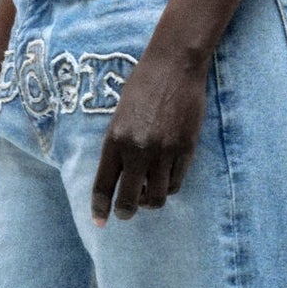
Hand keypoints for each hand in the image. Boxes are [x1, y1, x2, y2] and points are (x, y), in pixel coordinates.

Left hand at [90, 49, 206, 224]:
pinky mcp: (186, 149)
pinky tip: (166, 179)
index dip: (100, 208)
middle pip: (130, 200)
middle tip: (126, 212)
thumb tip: (121, 177)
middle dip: (125, 212)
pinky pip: (177, 182)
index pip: (104, 185)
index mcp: (115, 140)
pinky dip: (170, 186)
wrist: (174, 65)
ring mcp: (164, 151)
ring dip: (151, 201)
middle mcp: (138, 149)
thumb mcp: (120, 116)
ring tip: (149, 194)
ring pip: (158, 197)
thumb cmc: (143, 86)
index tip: (101, 221)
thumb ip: (119, 146)